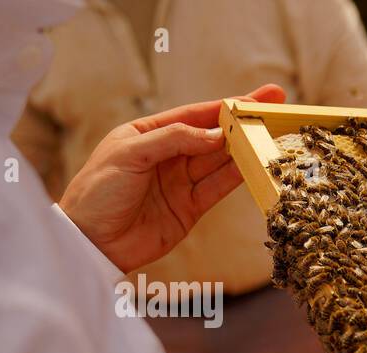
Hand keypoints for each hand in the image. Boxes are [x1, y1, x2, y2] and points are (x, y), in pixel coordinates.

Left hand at [58, 84, 286, 273]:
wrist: (91, 241)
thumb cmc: (97, 190)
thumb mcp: (130, 153)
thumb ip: (173, 140)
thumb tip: (215, 135)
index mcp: (147, 133)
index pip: (194, 114)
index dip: (226, 105)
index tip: (256, 97)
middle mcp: (167, 156)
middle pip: (213, 136)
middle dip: (244, 123)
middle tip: (275, 110)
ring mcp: (180, 183)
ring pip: (220, 162)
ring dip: (246, 149)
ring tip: (273, 136)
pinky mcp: (189, 209)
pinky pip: (218, 188)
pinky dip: (238, 178)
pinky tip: (257, 165)